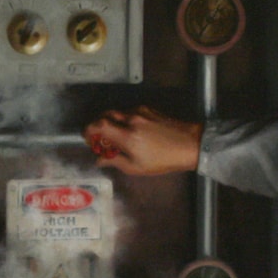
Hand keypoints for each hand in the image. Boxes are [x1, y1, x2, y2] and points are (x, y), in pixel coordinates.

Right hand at [83, 106, 202, 175]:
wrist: (190, 144)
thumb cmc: (164, 160)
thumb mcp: (137, 168)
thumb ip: (115, 162)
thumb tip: (100, 160)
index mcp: (127, 136)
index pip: (99, 125)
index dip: (89, 130)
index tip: (87, 137)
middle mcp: (131, 120)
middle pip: (105, 115)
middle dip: (98, 124)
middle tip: (100, 137)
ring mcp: (141, 112)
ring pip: (117, 112)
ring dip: (111, 122)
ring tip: (115, 136)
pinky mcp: (149, 109)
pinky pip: (129, 111)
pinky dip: (124, 119)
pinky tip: (131, 131)